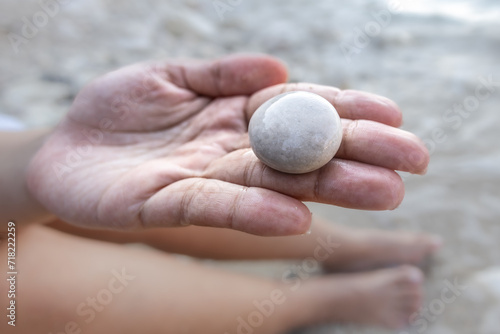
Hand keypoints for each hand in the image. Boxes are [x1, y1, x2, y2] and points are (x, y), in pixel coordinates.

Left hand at [27, 54, 427, 235]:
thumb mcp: (168, 74)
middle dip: (358, 155)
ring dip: (326, 190)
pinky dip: (255, 213)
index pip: (300, 112)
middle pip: (301, 154)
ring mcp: (204, 180)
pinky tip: (295, 217)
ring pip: (273, 186)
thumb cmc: (117, 110)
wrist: (63, 147)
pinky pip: (215, 207)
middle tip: (412, 162)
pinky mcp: (166, 205)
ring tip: (381, 192)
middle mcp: (231, 152)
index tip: (394, 114)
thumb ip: (220, 72)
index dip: (347, 111)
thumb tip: (279, 69)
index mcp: (235, 115)